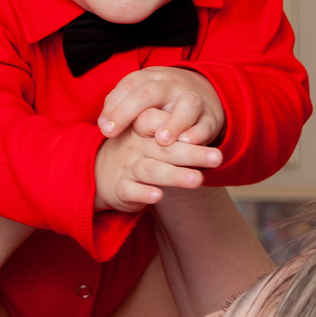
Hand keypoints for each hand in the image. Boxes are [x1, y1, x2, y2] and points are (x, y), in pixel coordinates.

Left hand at [96, 66, 223, 149]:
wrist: (201, 94)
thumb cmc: (160, 102)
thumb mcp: (140, 98)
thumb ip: (120, 107)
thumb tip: (103, 125)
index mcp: (150, 78)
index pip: (129, 86)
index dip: (114, 107)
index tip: (103, 129)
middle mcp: (171, 85)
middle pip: (150, 92)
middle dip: (129, 111)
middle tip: (112, 132)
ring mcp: (193, 99)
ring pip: (186, 106)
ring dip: (174, 122)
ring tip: (162, 140)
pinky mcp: (210, 117)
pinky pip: (206, 124)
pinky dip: (197, 134)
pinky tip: (187, 143)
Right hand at [96, 126, 220, 211]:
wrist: (99, 172)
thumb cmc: (137, 151)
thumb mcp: (150, 137)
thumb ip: (173, 134)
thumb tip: (208, 134)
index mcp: (142, 127)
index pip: (159, 120)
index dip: (179, 124)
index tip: (204, 133)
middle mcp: (136, 145)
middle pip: (165, 148)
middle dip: (192, 153)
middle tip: (217, 157)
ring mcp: (128, 167)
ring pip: (151, 170)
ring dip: (174, 175)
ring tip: (197, 179)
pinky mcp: (120, 188)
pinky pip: (130, 190)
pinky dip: (143, 193)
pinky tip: (158, 196)